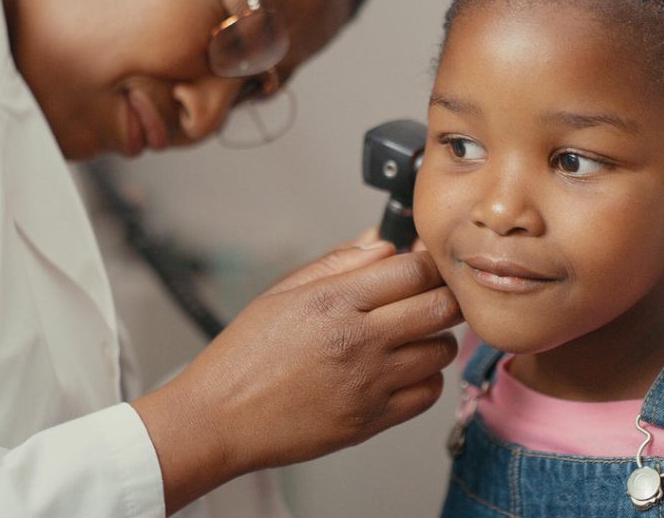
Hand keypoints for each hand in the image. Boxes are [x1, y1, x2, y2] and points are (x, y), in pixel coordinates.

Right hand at [132, 241, 460, 512]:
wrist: (219, 418)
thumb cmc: (244, 356)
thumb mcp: (282, 292)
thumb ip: (338, 263)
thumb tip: (383, 242)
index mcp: (333, 300)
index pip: (415, 270)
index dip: (430, 262)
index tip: (427, 264)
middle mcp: (358, 340)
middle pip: (441, 307)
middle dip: (445, 296)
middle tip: (432, 296)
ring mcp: (368, 383)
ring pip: (441, 350)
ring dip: (435, 338)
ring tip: (410, 336)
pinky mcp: (371, 420)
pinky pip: (428, 393)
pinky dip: (425, 379)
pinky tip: (402, 370)